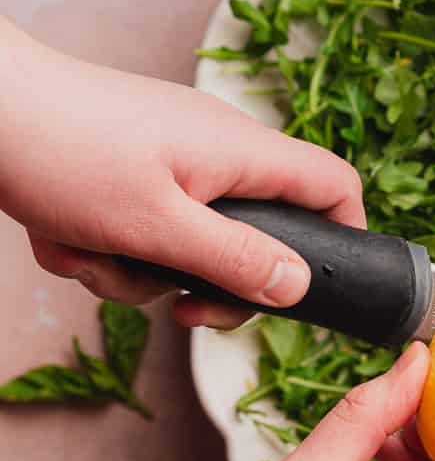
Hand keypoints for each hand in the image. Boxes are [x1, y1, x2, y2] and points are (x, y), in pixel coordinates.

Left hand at [0, 18, 362, 327]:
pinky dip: (104, 246)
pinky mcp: (130, 168)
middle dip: (211, 283)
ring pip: (186, 242)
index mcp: (241, 152)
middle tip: (181, 310)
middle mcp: (216, 149)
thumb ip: (234, 260)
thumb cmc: (65, 151)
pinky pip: (140, 229)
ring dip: (136, 270)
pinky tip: (63, 235)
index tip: (317, 289)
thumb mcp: (157, 227)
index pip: (333, 185)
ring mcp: (171, 157)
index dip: (344, 236)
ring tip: (88, 254)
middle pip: (257, 234)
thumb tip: (298, 286)